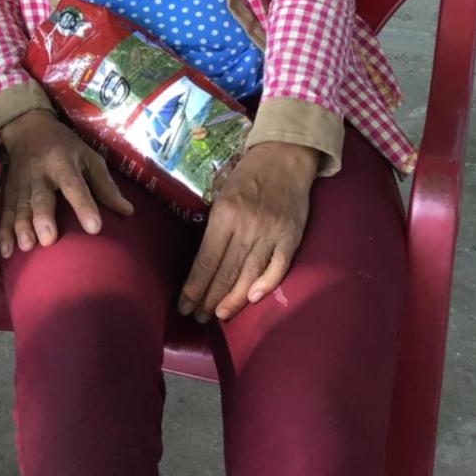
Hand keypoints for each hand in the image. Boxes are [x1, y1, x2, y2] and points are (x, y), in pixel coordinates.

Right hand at [0, 109, 133, 258]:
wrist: (27, 129)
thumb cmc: (65, 147)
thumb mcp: (88, 157)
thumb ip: (105, 185)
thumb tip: (128, 212)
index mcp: (62, 163)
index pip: (74, 185)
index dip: (84, 206)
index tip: (94, 228)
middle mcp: (39, 174)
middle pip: (40, 198)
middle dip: (43, 218)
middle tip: (48, 239)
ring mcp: (20, 184)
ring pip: (19, 207)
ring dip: (21, 227)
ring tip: (26, 246)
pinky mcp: (8, 193)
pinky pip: (3, 213)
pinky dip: (2, 232)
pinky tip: (5, 252)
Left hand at [178, 141, 316, 323]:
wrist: (284, 157)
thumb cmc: (247, 176)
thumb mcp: (222, 195)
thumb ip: (215, 227)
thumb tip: (203, 263)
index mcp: (225, 214)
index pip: (206, 259)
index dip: (194, 286)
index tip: (184, 304)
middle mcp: (247, 225)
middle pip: (226, 271)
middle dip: (209, 298)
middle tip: (198, 317)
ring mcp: (271, 232)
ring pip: (250, 273)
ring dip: (234, 298)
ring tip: (219, 315)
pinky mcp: (291, 236)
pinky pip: (279, 266)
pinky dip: (267, 283)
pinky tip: (254, 299)